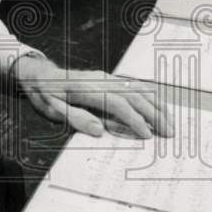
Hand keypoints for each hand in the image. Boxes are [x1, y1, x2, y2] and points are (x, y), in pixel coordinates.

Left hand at [14, 54, 172, 138]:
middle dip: (154, 114)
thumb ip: (75, 119)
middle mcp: (101, 79)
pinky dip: (151, 96)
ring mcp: (107, 77)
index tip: (147, 135)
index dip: (134, 120)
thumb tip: (98, 130)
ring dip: (157, 105)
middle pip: (133, 95)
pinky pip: (135, 85)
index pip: (117, 103)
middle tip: (169, 133)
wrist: (41, 76)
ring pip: (138, 89)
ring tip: (170, 122)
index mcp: (86, 88)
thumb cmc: (45, 96)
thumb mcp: (52, 110)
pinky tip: (159, 106)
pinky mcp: (110, 78)